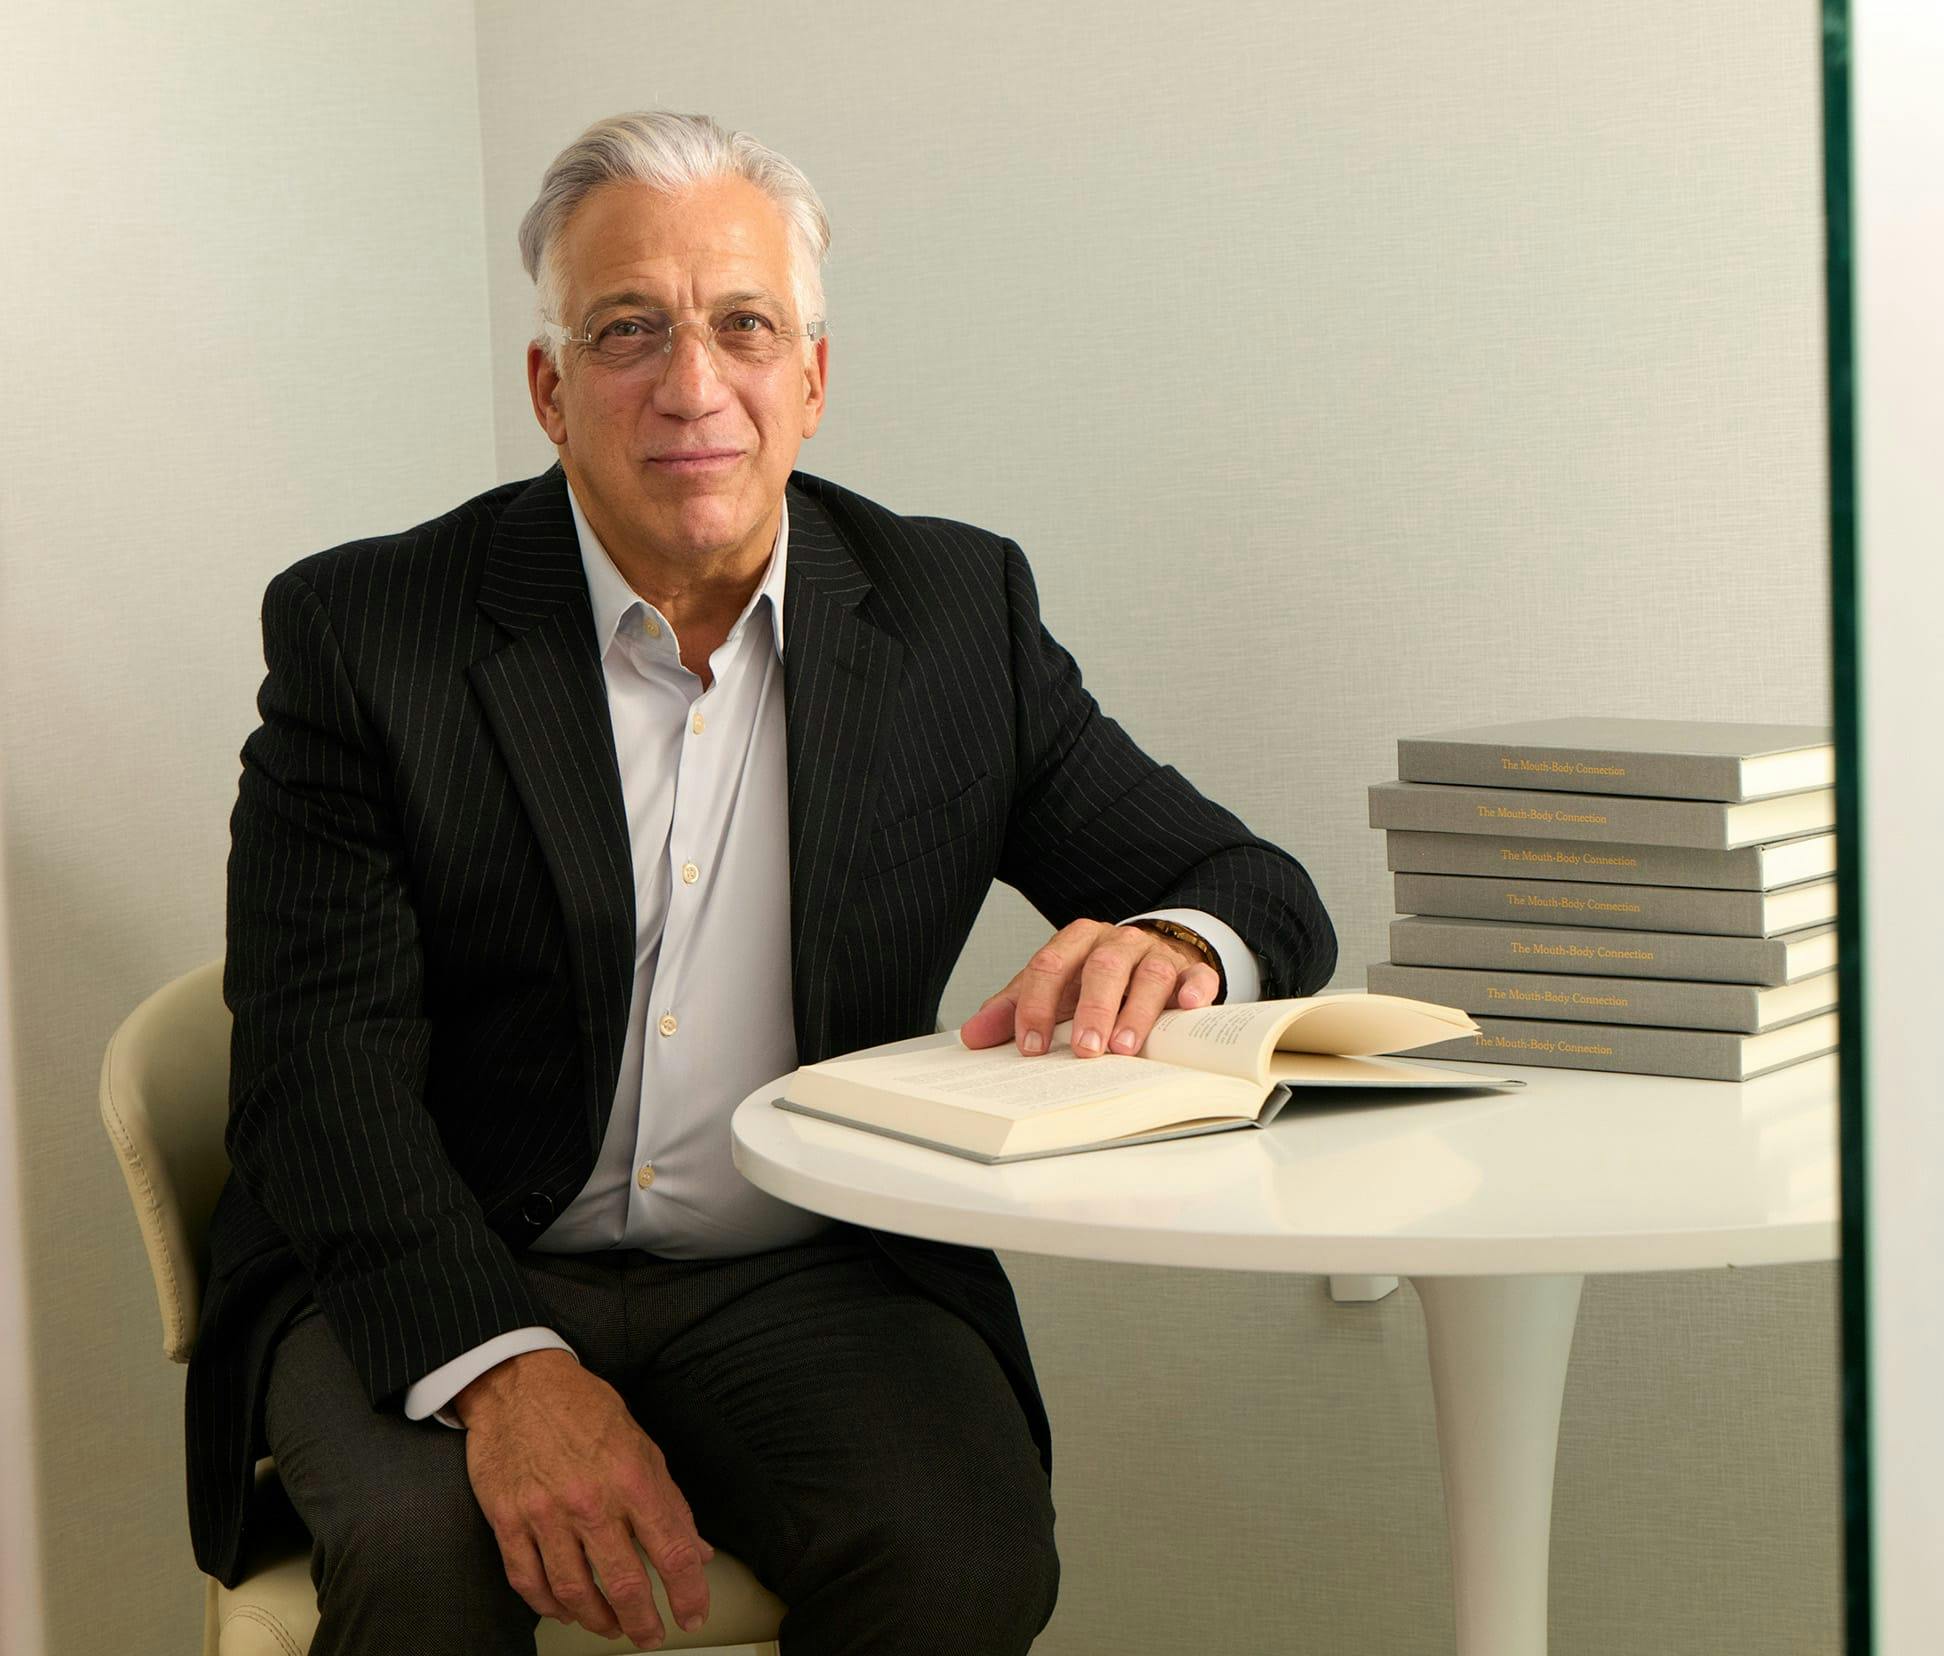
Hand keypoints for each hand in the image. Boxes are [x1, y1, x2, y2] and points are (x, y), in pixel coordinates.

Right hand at [455, 1348, 714, 1647]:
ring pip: (574, 1592)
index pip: (672, 1550)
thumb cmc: (583, 1409)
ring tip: (612, 1628)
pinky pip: (528, 1580)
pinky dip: (548, 1606)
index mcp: (632, 1478)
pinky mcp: (507, 1520)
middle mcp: (590, 1501)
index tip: (693, 1613)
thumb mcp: (642, 1445)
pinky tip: (565, 1610)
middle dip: (642, 1622)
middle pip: (623, 1584)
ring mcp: (544, 1513)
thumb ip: (669, 1501)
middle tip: (651, 1636)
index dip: (689, 1592)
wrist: (517, 1383)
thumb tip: (697, 1549)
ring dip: (598, 1621)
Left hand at [958, 918, 1218, 1058]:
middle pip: (1103, 966)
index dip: (1037, 1006)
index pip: (1050, 967)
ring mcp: (1158, 954)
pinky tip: (1188, 1007)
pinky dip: (1195, 989)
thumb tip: (972, 1036)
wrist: (1155, 956)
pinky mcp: (1193, 970)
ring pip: (1150, 972)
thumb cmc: (1098, 980)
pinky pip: (1198, 975)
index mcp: (1077, 942)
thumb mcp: (1055, 990)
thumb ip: (1015, 1009)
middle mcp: (1118, 942)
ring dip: (1137, 1009)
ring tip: (1125, 1047)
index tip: (1030, 1046)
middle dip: (1092, 1008)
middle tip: (1084, 1048)